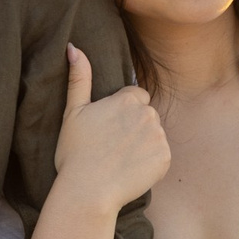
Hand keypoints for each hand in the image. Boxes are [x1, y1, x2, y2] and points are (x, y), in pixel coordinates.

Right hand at [53, 46, 169, 215]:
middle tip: (112, 145)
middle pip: (146, 114)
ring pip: (154, 133)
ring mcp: (159, 137)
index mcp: (127, 99)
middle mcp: (148, 114)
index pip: (135, 96)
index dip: (121, 111)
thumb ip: (78, 78)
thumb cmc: (75, 153)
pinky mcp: (165, 159)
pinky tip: (131, 169)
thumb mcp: (72, 112)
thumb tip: (73, 47)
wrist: (88, 192)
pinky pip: (160, 154)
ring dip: (143, 142)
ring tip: (120, 158)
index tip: (108, 128)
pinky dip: (149, 161)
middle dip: (134, 125)